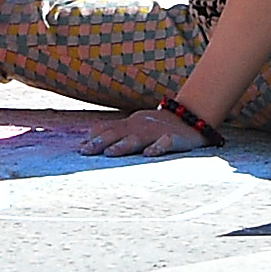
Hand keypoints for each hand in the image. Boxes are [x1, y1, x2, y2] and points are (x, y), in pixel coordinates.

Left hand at [83, 103, 217, 157]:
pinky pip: (165, 143)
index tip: (79, 148)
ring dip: (123, 145)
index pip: (108, 129)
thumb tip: (85, 140)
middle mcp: (140, 126)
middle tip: (85, 151)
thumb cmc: (155, 125)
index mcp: (129, 124)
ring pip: (137, 138)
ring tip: (110, 153)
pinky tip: (149, 154)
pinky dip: (157, 147)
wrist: (190, 117)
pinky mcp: (173, 138)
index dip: (94, 137)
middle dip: (101, 142)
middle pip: (118, 134)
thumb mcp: (133, 125)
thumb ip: (113, 131)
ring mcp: (155, 132)